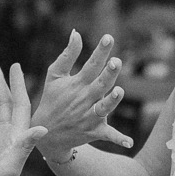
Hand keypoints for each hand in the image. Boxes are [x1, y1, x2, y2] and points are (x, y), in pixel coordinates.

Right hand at [31, 30, 131, 159]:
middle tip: (116, 62)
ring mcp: (89, 116)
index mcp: (77, 84)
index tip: (108, 37)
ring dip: (111, 101)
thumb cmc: (52, 99)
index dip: (100, 51)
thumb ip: (67, 54)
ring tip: (119, 92)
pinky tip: (129, 142)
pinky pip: (108, 135)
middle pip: (100, 85)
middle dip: (108, 74)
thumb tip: (76, 32)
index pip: (91, 65)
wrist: (45, 133)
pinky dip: (118, 139)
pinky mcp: (94, 131)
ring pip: (103, 108)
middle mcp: (84, 99)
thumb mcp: (54, 76)